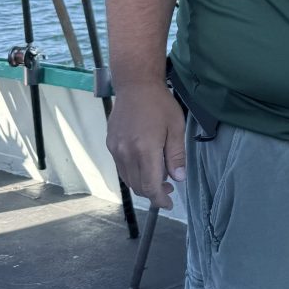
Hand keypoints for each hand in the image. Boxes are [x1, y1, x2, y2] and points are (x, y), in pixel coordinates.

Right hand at [106, 81, 185, 211]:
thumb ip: (176, 155)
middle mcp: (126, 153)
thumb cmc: (160, 104)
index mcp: (145, 150)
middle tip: (169, 188)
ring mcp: (116, 149)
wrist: (135, 85)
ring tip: (159, 177)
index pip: (150, 186)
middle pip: (138, 186)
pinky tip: (145, 165)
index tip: (169, 203)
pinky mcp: (111, 144)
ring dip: (143, 184)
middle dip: (153, 193)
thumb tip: (178, 178)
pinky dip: (133, 173)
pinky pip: (121, 168)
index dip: (160, 199)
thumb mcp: (176, 128)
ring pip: (128, 179)